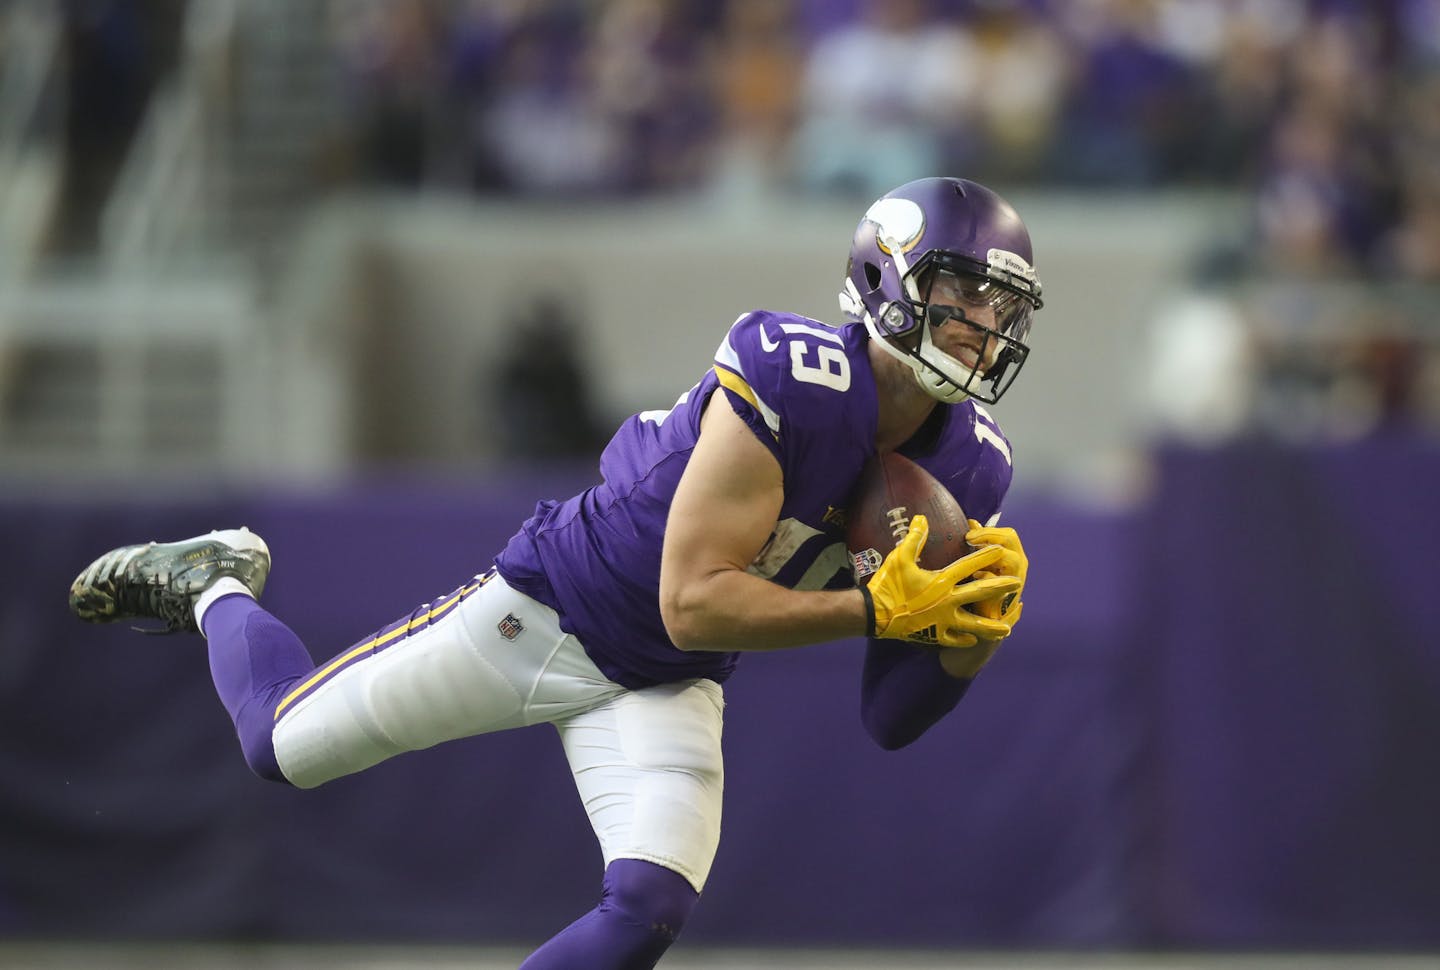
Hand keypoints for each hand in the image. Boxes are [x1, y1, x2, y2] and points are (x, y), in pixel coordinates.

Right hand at [862, 514, 1021, 648]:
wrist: (874, 614)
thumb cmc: (887, 584)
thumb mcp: (899, 557)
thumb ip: (914, 538)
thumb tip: (922, 519)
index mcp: (942, 581)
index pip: (969, 565)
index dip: (985, 556)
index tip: (999, 550)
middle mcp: (948, 601)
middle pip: (980, 592)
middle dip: (1000, 587)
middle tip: (1016, 583)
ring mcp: (943, 620)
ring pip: (974, 624)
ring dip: (991, 625)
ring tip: (1007, 628)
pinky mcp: (935, 634)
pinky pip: (954, 638)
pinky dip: (965, 638)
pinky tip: (973, 638)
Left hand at [962, 519, 1026, 627]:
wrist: (980, 621)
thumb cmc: (978, 588)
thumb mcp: (979, 562)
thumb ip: (979, 543)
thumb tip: (972, 522)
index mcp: (1013, 555)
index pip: (1008, 534)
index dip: (988, 529)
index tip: (968, 533)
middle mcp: (1018, 566)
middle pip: (1011, 539)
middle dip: (989, 535)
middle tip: (969, 538)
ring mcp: (1015, 581)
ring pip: (1012, 558)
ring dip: (990, 553)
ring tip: (973, 554)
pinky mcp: (1006, 596)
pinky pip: (996, 580)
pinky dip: (984, 575)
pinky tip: (974, 576)